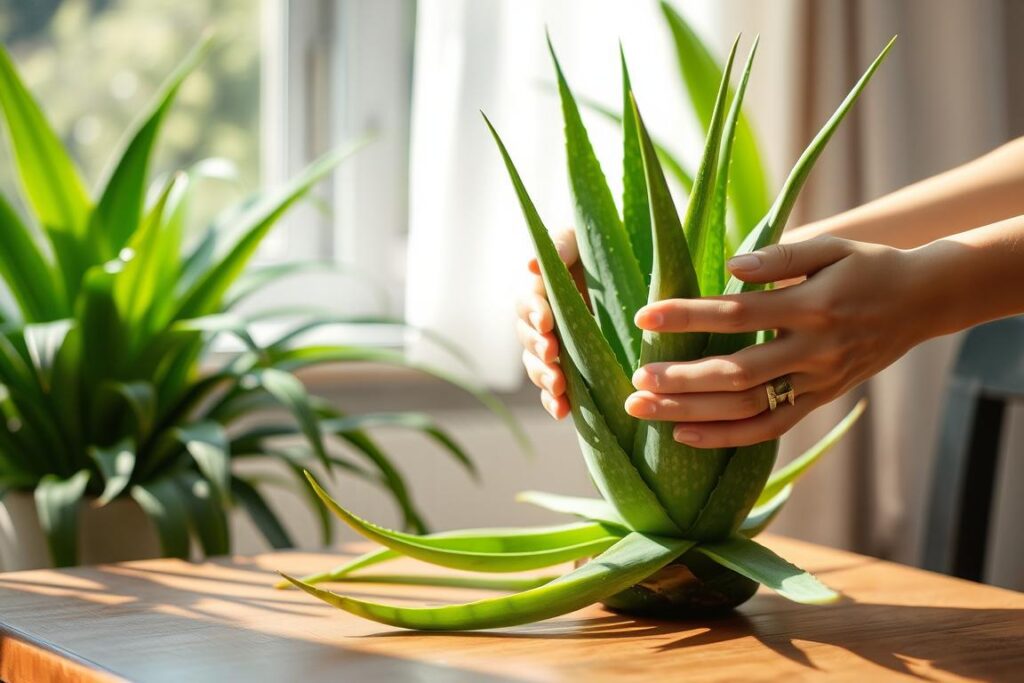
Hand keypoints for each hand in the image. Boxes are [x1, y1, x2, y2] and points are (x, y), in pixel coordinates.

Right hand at [516, 228, 585, 418]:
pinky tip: (561, 411)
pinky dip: (554, 401)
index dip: (534, 313)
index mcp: (544, 292)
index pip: (528, 304)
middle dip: (538, 348)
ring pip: (538, 366)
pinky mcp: (573, 369)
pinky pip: (555, 389)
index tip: (547, 322)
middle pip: (529, 339)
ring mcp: (558, 348)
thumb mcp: (582, 241)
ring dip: (544, 378)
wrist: (635, 270)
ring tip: (558, 387)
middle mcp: (546, 322)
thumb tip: (531, 267)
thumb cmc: (604, 249)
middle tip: (552, 353)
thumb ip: (560, 247)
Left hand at [625, 235, 933, 447]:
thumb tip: (731, 264)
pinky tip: (685, 436)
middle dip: (680, 380)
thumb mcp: (831, 246)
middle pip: (736, 373)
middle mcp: (814, 351)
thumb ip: (781, 255)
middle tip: (635, 381)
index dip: (688, 316)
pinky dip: (726, 437)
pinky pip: (770, 428)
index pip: (737, 314)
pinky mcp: (820, 401)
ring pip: (747, 408)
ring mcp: (818, 382)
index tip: (644, 316)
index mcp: (812, 306)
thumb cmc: (866, 267)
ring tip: (642, 409)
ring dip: (691, 412)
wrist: (922, 303)